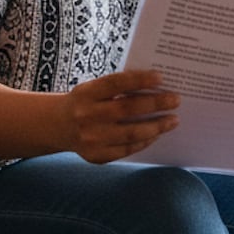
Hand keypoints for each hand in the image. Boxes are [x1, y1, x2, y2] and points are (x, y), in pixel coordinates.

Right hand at [62, 70, 179, 163]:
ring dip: (156, 126)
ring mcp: (90, 139)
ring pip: (131, 133)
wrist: (57, 126)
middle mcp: (86, 116)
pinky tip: (156, 134)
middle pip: (127, 109)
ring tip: (173, 120)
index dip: (139, 80)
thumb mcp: (93, 88)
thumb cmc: (86, 102)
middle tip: (176, 100)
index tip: (160, 77)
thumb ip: (118, 87)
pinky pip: (126, 150)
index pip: (116, 83)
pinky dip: (144, 141)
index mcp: (86, 93)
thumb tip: (156, 86)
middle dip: (156, 104)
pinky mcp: (95, 156)